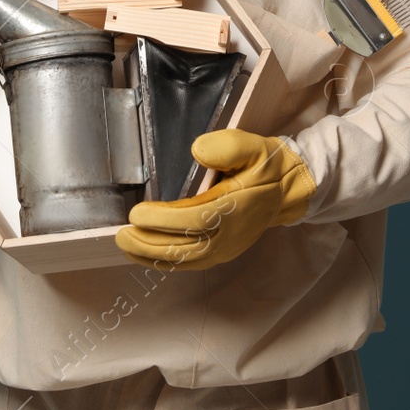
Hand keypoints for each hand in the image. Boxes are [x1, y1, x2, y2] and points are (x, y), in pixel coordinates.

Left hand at [115, 129, 315, 270]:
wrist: (287, 189)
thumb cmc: (266, 166)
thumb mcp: (253, 146)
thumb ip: (228, 146)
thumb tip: (198, 151)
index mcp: (235, 208)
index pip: (194, 220)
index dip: (163, 219)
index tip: (137, 213)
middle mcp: (229, 234)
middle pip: (184, 247)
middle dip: (148, 242)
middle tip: (122, 234)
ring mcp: (225, 248)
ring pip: (184, 260)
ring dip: (152, 255)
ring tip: (126, 245)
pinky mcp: (221, 253)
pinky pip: (190, 263)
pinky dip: (165, 262)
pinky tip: (144, 254)